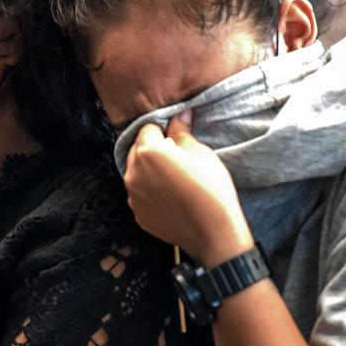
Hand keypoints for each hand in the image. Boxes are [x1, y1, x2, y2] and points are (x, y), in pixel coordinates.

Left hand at [122, 110, 253, 265]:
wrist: (213, 232)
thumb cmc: (210, 188)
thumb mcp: (200, 152)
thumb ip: (182, 131)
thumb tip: (180, 114)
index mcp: (147, 152)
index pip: (148, 128)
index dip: (164, 130)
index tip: (177, 138)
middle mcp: (133, 173)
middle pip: (138, 150)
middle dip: (153, 149)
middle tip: (177, 158)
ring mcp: (133, 196)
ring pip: (137, 173)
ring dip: (150, 170)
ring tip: (175, 179)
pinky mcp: (137, 213)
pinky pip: (140, 194)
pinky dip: (151, 191)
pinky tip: (172, 197)